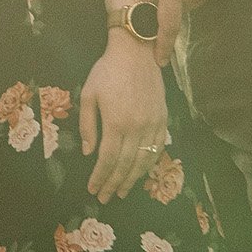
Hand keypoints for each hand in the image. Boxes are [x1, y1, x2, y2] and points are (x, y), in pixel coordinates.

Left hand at [78, 35, 167, 202]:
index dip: (100, 177)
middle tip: (106, 197)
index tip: (93, 189)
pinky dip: (149, 164)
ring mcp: (153, 125)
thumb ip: (88, 125)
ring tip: (123, 192)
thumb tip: (89, 153)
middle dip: (114, 184)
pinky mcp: (163, 120)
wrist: (136, 53)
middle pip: (125, 165)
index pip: (106, 159)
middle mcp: (136, 128)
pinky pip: (158, 149)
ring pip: (143, 161)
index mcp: (116, 122)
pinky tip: (141, 173)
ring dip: (132, 180)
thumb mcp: (89, 94)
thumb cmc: (107, 71)